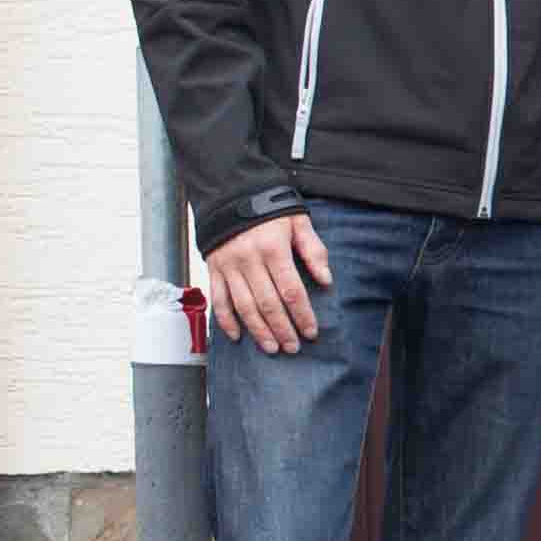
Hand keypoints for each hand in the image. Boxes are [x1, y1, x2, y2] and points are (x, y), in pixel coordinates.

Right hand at [206, 209, 331, 352]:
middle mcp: (249, 260)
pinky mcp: (214, 269)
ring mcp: (229, 266)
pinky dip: (226, 321)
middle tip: (293, 347)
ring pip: (244, 306)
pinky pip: (219, 299)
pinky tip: (237, 336)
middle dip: (282, 329)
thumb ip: (313, 250)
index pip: (291, 290)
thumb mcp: (298, 221)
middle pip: (268, 304)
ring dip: (258, 331)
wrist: (231, 192)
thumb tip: (326, 279)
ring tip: (272, 347)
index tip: (311, 331)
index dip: (302, 314)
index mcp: (273, 248)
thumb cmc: (268, 208)